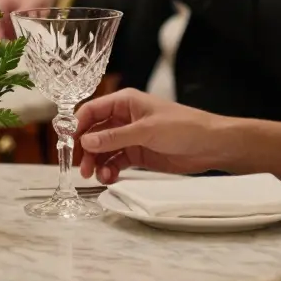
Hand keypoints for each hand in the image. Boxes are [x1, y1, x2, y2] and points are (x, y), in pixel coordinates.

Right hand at [75, 88, 226, 182]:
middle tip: (83, 169)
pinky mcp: (138, 154)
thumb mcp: (146, 131)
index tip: (68, 145)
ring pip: (103, 150)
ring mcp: (130, 137)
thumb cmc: (183, 127)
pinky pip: (116, 161)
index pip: (91, 111)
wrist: (211, 146)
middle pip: (94, 133)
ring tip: (99, 178)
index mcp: (125, 102)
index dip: (77, 127)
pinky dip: (110, 170)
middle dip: (86, 150)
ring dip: (98, 163)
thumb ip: (114, 137)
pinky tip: (110, 179)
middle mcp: (124, 118)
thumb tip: (85, 142)